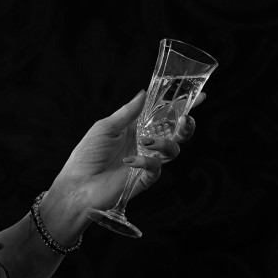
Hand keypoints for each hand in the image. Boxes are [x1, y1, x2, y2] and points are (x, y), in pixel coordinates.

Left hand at [53, 90, 204, 211]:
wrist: (77, 185)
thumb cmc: (86, 156)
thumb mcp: (105, 128)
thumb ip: (128, 112)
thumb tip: (144, 93)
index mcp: (136, 129)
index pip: (163, 116)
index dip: (180, 106)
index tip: (200, 96)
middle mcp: (145, 144)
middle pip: (176, 133)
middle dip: (186, 125)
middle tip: (185, 119)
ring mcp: (147, 161)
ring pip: (173, 150)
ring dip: (164, 142)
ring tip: (147, 141)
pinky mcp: (145, 178)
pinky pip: (157, 167)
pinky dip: (146, 161)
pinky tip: (130, 160)